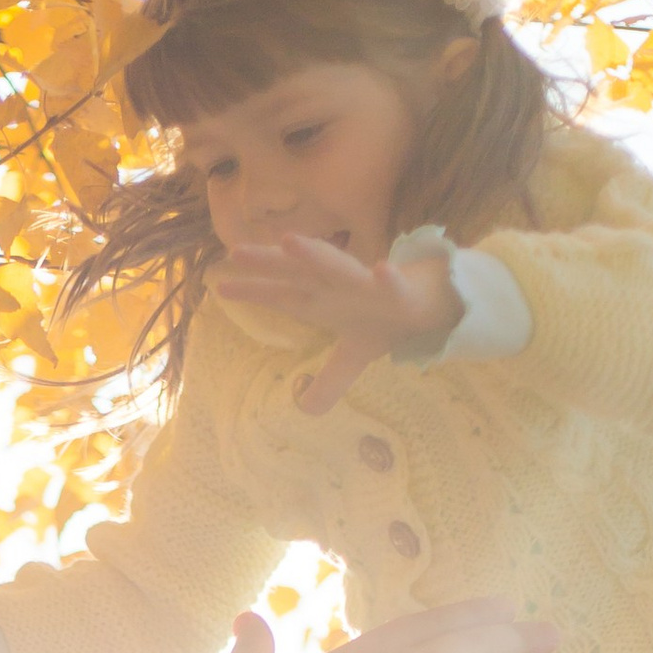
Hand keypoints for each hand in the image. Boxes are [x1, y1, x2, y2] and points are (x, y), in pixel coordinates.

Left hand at [212, 233, 459, 413]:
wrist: (431, 304)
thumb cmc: (385, 318)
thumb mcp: (354, 358)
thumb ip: (329, 382)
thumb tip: (306, 410)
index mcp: (324, 299)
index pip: (282, 294)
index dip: (254, 290)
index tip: (221, 287)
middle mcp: (339, 287)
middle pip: (298, 272)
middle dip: (270, 261)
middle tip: (236, 252)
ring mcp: (368, 285)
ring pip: (339, 266)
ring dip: (316, 254)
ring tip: (291, 241)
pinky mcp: (400, 291)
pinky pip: (394, 284)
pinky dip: (388, 278)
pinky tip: (382, 269)